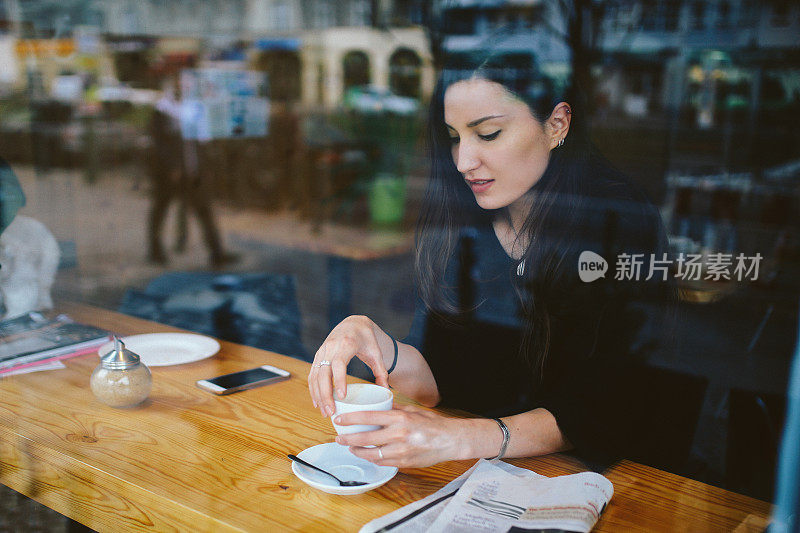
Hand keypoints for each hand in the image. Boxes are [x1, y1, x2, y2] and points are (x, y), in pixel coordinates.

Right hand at [308, 315, 390, 416]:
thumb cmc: (366, 338)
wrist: (352, 324)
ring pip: (315, 376)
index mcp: (346, 344)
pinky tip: (317, 403)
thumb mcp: (376, 352)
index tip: (342, 396)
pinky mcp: (317, 356)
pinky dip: (313, 389)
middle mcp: (330, 347)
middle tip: (331, 411)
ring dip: (318, 395)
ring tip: (325, 412)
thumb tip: (385, 390)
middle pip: (323, 373)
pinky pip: (312, 375)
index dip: (339, 380)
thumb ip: (381, 371)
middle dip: (325, 394)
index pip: (339, 363)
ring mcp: (322, 352)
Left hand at [333, 405, 465, 467]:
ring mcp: (401, 451)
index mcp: (400, 418)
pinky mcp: (404, 463)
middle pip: (366, 438)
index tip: (339, 419)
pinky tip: (367, 454)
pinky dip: (372, 458)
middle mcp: (399, 435)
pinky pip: (382, 462)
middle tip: (338, 437)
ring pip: (372, 454)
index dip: (351, 419)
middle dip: (348, 439)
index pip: (369, 417)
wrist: (451, 441)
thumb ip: (394, 409)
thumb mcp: (413, 411)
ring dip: (357, 451)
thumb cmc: (433, 424)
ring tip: (350, 447)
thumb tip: (378, 406)